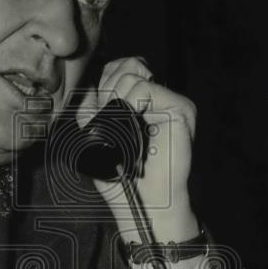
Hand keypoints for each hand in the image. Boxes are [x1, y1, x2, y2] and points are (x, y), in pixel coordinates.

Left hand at [76, 56, 199, 244]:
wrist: (143, 204)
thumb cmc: (122, 179)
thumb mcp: (96, 138)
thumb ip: (89, 112)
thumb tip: (87, 87)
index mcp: (141, 103)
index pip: (119, 68)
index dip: (103, 83)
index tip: (100, 109)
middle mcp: (158, 98)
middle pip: (126, 64)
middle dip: (107, 91)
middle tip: (111, 122)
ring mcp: (171, 102)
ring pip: (133, 76)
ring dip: (117, 101)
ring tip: (122, 128)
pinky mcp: (180, 109)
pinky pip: (145, 89)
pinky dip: (132, 105)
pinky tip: (133, 126)